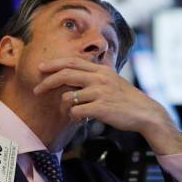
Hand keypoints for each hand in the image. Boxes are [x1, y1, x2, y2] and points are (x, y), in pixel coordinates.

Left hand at [33, 57, 181, 154]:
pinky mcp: (101, 108)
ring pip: (69, 97)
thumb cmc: (127, 99)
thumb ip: (95, 77)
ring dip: (64, 106)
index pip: (72, 62)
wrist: (145, 112)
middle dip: (47, 82)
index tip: (41, 68)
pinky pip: (77, 111)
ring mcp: (100, 93)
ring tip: (70, 112)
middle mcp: (99, 78)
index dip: (54, 64)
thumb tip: (75, 78)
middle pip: (65, 75)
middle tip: (36, 90)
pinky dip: (74, 116)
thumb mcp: (113, 81)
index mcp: (101, 70)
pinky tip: (80, 119)